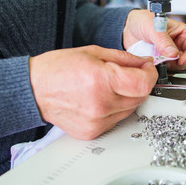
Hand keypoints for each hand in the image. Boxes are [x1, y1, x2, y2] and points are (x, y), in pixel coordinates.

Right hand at [29, 45, 157, 139]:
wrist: (34, 90)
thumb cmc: (59, 69)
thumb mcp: (94, 52)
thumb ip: (125, 58)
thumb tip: (145, 63)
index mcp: (101, 80)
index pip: (143, 84)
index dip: (150, 75)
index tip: (148, 69)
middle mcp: (101, 105)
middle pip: (139, 98)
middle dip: (139, 84)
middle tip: (129, 74)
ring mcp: (97, 121)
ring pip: (130, 109)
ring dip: (128, 97)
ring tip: (111, 86)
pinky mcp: (92, 132)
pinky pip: (117, 120)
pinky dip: (116, 109)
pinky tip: (102, 99)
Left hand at [123, 10, 185, 69]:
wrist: (127, 28)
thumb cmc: (142, 20)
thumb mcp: (153, 26)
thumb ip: (163, 40)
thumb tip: (173, 53)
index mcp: (183, 33)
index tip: (181, 61)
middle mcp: (178, 45)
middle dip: (178, 63)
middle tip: (167, 62)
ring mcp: (170, 55)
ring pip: (177, 68)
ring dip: (169, 67)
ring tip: (157, 60)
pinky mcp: (161, 62)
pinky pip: (165, 71)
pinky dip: (161, 70)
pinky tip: (154, 63)